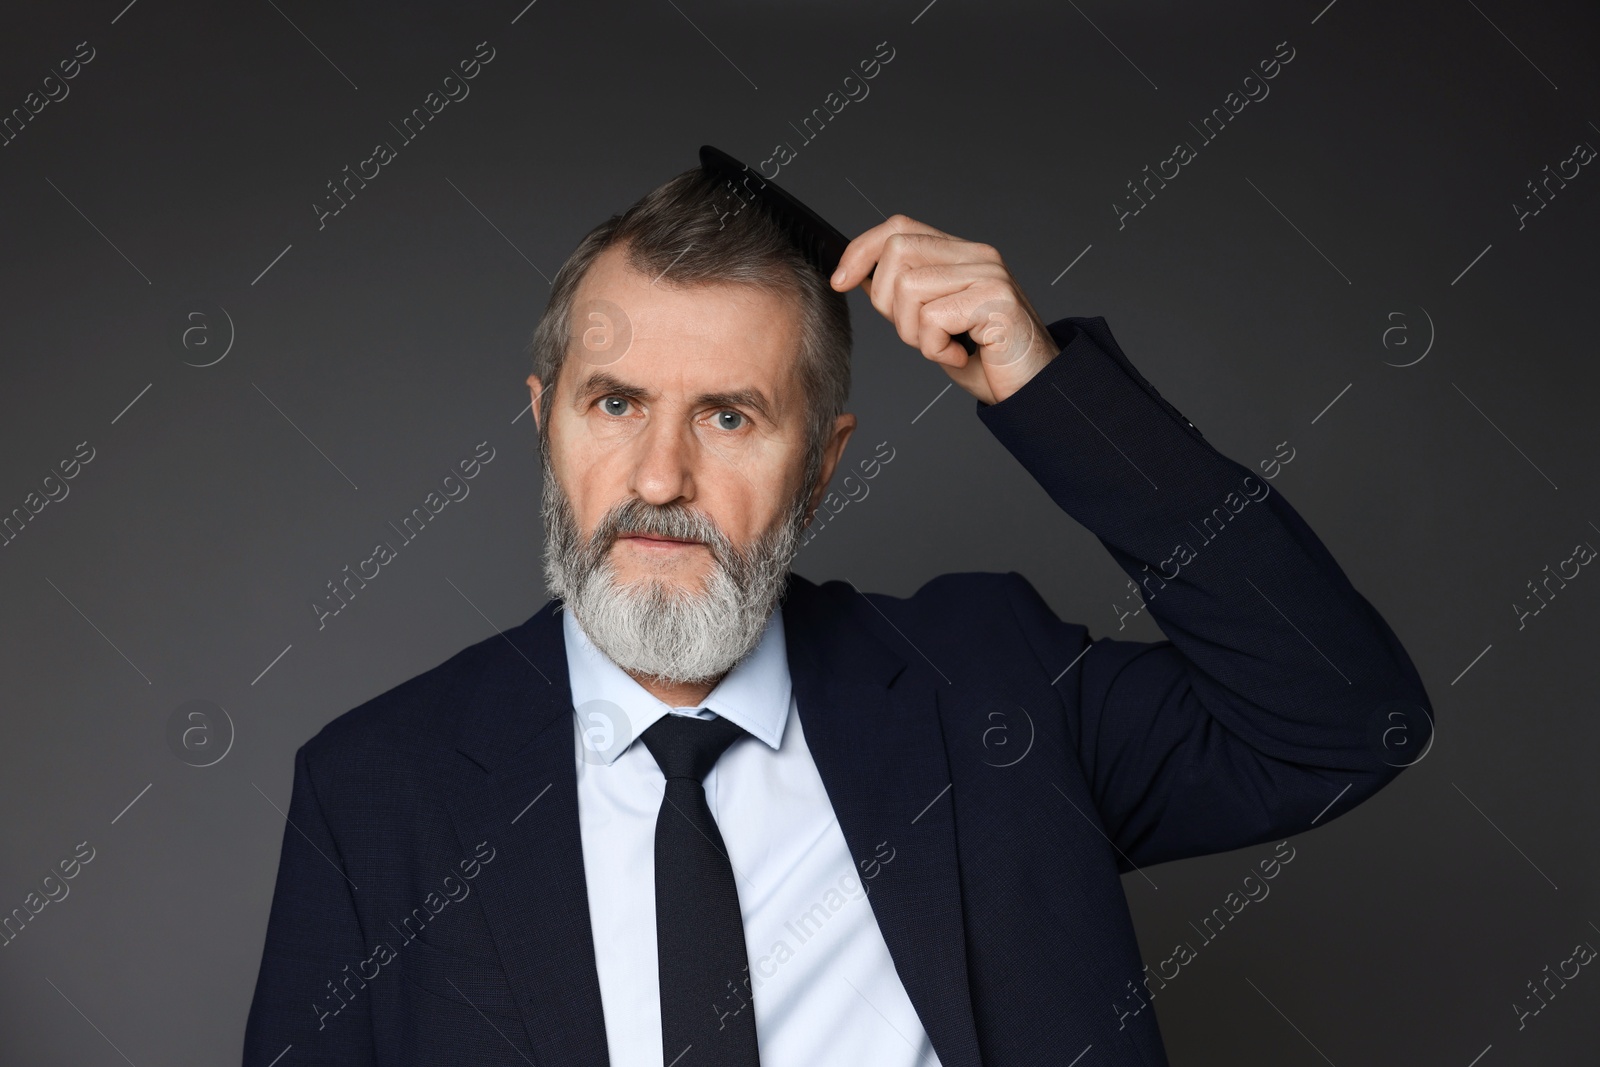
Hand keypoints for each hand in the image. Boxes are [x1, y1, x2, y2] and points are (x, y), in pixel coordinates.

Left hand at [830, 214, 1060, 404]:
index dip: (862, 250)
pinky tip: (960, 356)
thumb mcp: (934, 322)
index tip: (841, 281)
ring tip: (944, 347)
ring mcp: (989, 275)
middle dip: (888, 303)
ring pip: (909, 287)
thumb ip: (905, 294)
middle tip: (919, 334)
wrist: (1034, 389)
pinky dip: (936, 349)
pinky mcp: (996, 300)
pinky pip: (933, 318)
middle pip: (897, 252)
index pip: (899, 227)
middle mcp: (978, 256)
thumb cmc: (986, 360)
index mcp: (962, 254)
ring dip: (915, 333)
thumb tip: (858, 274)